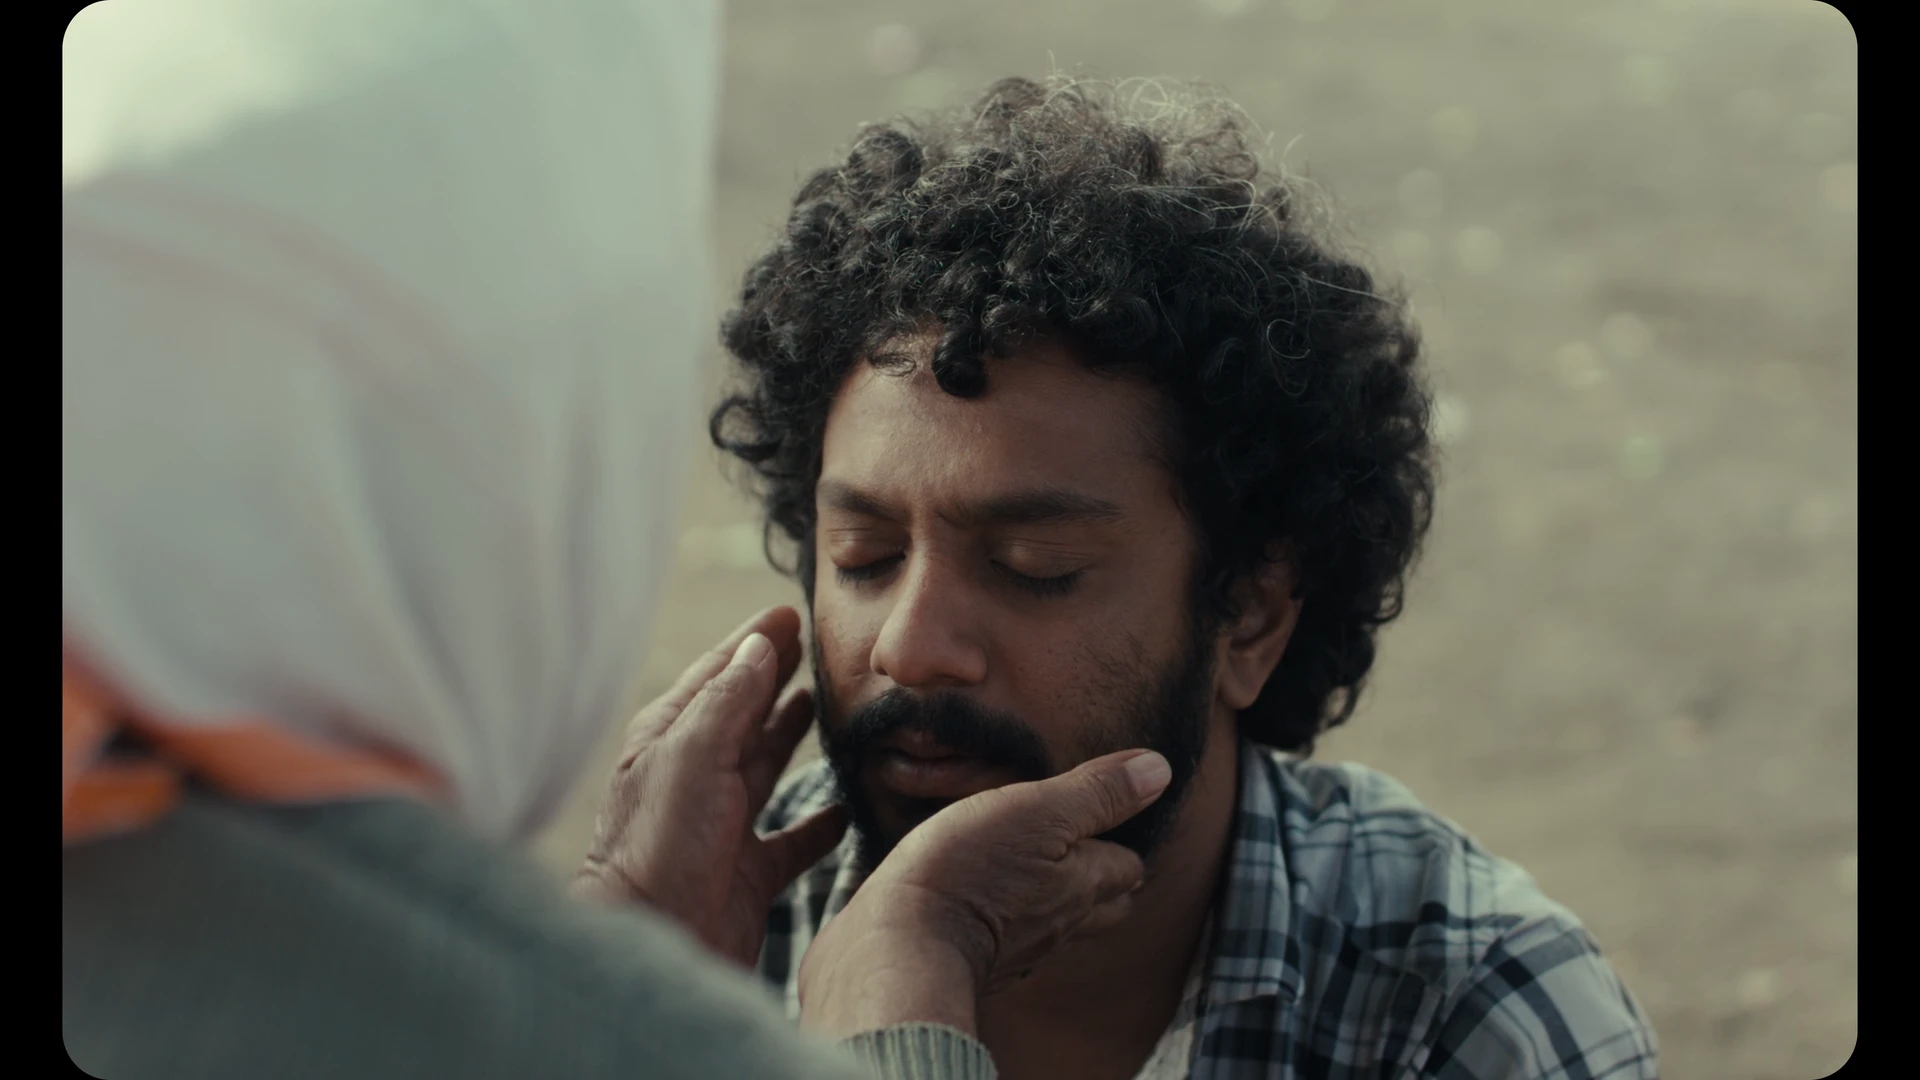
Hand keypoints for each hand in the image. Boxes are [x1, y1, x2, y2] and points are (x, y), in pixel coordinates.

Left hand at [571, 606, 846, 967]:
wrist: (653, 944)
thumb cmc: (659, 848)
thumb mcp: (692, 756)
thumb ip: (729, 700)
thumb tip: (758, 645)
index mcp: (671, 740)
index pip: (719, 674)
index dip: (754, 641)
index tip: (790, 611)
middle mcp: (696, 778)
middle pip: (744, 715)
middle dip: (776, 678)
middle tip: (815, 647)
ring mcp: (724, 827)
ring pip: (767, 768)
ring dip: (793, 737)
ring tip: (825, 706)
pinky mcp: (750, 874)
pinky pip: (794, 840)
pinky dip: (821, 824)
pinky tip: (848, 808)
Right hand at [794, 748, 1171, 1036]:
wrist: (895, 948)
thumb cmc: (968, 870)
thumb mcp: (1037, 811)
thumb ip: (1096, 792)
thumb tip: (1159, 770)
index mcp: (1083, 884)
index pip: (1128, 865)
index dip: (1122, 837)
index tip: (1108, 815)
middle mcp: (1059, 925)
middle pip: (1103, 906)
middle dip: (1102, 879)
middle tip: (1084, 847)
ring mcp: (1018, 951)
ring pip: (1057, 925)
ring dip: (1054, 899)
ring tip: (1036, 870)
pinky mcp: (973, 963)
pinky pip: (1006, 941)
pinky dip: (1006, 920)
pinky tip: (985, 902)